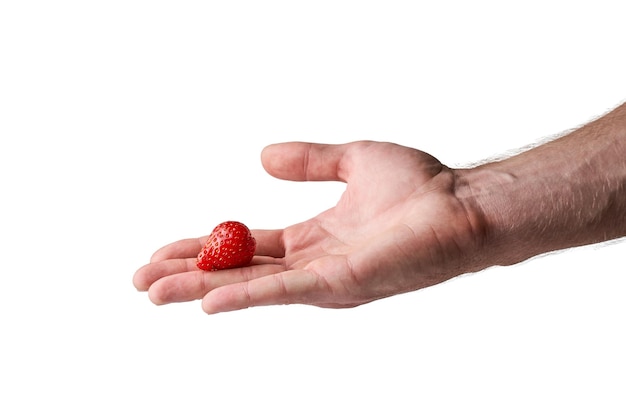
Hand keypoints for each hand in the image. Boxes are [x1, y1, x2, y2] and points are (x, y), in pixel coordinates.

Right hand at [133, 141, 485, 313]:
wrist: (463, 204)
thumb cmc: (421, 185)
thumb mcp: (353, 160)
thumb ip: (309, 160)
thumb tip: (262, 155)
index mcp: (314, 238)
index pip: (246, 247)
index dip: (203, 247)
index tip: (164, 248)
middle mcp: (313, 264)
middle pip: (238, 272)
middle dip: (188, 275)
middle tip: (142, 280)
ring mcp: (325, 279)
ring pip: (250, 286)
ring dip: (200, 288)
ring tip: (152, 291)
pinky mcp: (341, 284)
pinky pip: (284, 292)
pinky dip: (244, 296)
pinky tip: (206, 301)